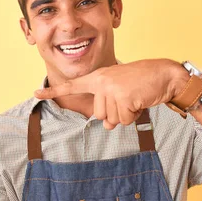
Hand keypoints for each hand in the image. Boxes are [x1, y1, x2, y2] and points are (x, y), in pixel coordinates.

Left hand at [35, 59, 188, 129]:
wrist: (165, 74)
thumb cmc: (143, 83)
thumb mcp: (120, 93)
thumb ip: (109, 107)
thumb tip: (106, 126)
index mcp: (98, 78)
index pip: (72, 86)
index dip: (53, 91)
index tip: (36, 93)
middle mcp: (101, 81)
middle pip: (100, 115)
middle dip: (116, 114)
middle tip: (128, 99)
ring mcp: (111, 88)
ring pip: (112, 120)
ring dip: (126, 115)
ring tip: (135, 99)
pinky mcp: (123, 97)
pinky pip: (124, 120)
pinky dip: (134, 116)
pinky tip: (140, 101)